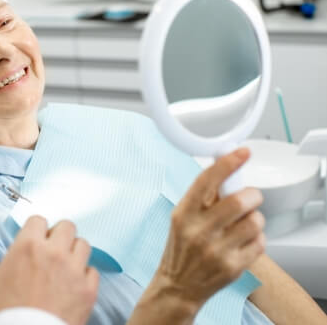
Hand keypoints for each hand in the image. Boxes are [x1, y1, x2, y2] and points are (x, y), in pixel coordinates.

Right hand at [0, 216, 99, 324]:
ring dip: (74, 251)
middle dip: (59, 235)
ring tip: (64, 265)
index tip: (34, 240)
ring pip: (83, 245)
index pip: (39, 219)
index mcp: (28, 245)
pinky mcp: (88, 289)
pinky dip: (84, 275)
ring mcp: (74, 270)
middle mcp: (54, 252)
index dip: (36, 229)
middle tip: (52, 249)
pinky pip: (92, 271)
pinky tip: (73, 284)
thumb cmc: (4, 311)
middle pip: (67, 226)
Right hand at [155, 148, 264, 309]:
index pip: (206, 181)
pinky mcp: (233, 267)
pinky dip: (257, 238)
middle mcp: (199, 231)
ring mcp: (217, 250)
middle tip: (250, 197)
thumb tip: (225, 167)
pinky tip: (243, 241)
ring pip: (254, 221)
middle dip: (252, 195)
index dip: (227, 163)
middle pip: (239, 201)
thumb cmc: (182, 247)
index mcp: (184, 213)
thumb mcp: (182, 217)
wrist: (178, 285)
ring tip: (245, 223)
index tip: (242, 152)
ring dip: (256, 217)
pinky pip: (260, 242)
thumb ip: (203, 196)